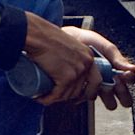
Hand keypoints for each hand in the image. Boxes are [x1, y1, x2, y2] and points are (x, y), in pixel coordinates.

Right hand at [19, 15, 134, 106]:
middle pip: (82, 90)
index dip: (88, 91)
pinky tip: (41, 98)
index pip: (96, 80)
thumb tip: (65, 66)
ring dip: (56, 98)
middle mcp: (86, 64)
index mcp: (88, 56)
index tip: (79, 94)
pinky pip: (58, 95)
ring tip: (45, 95)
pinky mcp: (66, 78)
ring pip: (68, 94)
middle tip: (58, 96)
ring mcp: (77, 72)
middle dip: (70, 97)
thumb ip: (71, 53)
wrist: (38, 35)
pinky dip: (48, 99)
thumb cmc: (47, 36)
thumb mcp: (67, 44)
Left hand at [64, 25, 134, 108]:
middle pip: (124, 98)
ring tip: (100, 84)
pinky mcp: (85, 91)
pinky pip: (90, 100)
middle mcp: (110, 80)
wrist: (67, 40)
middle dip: (121, 92)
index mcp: (118, 69)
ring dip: (107, 95)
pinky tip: (85, 86)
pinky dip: (89, 95)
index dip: (128, 80)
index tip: (122, 75)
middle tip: (113, 82)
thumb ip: (119, 58)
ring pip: (110, 103)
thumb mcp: (106, 47)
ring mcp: (98, 87)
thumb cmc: (87, 42)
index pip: (130, 81)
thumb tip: (134, 69)